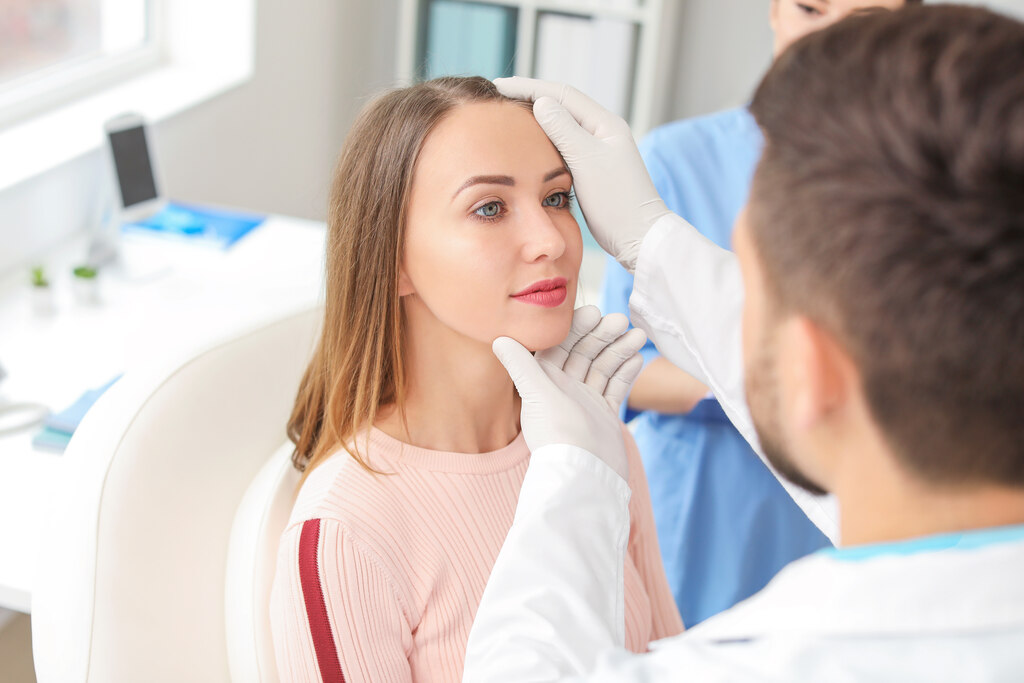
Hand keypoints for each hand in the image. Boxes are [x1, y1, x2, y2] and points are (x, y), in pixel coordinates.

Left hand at [493, 306, 646, 479]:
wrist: (585, 478)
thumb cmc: (558, 437)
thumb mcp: (537, 396)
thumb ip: (520, 366)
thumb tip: (497, 338)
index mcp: (544, 384)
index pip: (559, 346)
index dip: (576, 327)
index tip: (594, 311)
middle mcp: (563, 390)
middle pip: (584, 353)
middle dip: (602, 335)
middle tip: (621, 320)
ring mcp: (586, 402)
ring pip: (603, 367)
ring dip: (619, 349)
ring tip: (639, 335)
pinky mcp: (604, 416)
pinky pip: (616, 387)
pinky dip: (627, 371)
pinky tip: (639, 356)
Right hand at [494, 77, 669, 271]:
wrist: (639, 237)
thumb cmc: (616, 201)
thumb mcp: (586, 161)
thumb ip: (563, 130)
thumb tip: (541, 102)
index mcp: (605, 124)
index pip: (561, 94)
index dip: (528, 87)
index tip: (498, 87)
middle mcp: (603, 132)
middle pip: (562, 106)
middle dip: (530, 98)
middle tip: (498, 98)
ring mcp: (599, 151)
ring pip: (562, 126)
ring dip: (535, 119)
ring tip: (508, 116)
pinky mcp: (593, 170)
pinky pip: (563, 147)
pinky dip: (543, 142)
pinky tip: (528, 146)